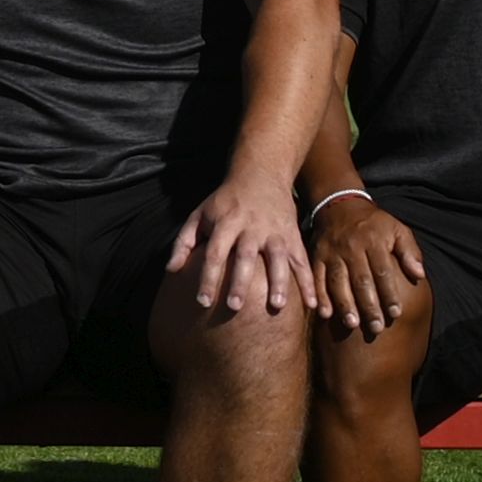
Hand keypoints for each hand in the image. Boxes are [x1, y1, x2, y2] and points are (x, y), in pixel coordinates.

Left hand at [167, 176, 307, 317]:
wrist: (260, 174)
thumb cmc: (225, 201)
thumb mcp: (200, 213)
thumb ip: (184, 241)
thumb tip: (170, 270)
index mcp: (226, 222)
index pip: (214, 252)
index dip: (207, 277)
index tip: (202, 302)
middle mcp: (251, 227)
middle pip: (245, 256)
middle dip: (240, 282)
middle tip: (234, 307)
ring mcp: (274, 231)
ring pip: (278, 257)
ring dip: (279, 282)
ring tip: (276, 306)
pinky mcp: (292, 235)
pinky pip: (301, 259)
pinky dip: (308, 281)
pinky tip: (311, 304)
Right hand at [309, 195, 422, 338]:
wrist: (340, 205)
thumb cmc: (374, 223)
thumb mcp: (397, 229)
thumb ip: (410, 251)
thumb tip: (420, 275)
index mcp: (374, 241)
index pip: (383, 271)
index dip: (389, 294)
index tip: (395, 313)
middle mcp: (352, 247)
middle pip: (361, 280)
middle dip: (369, 305)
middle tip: (376, 328)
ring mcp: (333, 252)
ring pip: (338, 281)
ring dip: (344, 304)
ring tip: (352, 324)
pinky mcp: (317, 256)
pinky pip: (316, 278)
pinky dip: (320, 296)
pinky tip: (324, 314)